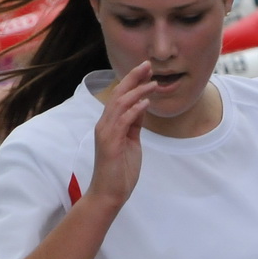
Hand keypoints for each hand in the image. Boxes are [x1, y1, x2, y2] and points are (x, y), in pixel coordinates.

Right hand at [86, 62, 154, 207]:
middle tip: (147, 65)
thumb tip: (142, 106)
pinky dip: (134, 110)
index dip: (132, 81)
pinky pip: (123, 121)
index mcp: (110, 124)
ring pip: (120, 104)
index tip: (145, 69)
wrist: (109, 194)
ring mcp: (106, 133)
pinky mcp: (110, 143)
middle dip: (133, 78)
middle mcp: (105, 124)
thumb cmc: (119, 171)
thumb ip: (134, 124)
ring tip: (152, 83)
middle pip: (118, 94)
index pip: (121, 96)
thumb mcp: (131, 142)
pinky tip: (146, 103)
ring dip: (137, 91)